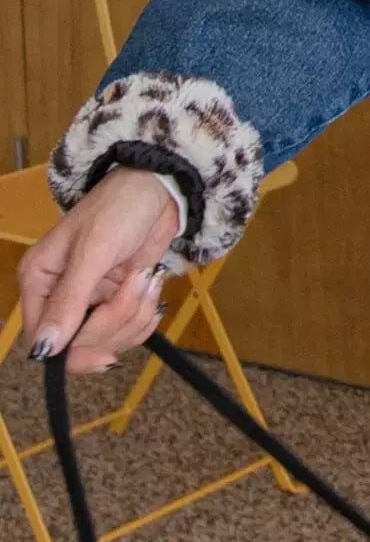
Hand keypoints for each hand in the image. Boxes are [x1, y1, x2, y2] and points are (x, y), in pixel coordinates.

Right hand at [18, 167, 179, 374]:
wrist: (158, 189)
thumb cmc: (117, 208)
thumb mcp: (92, 251)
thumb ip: (69, 300)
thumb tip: (43, 348)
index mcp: (39, 281)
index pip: (42, 340)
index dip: (73, 351)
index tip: (105, 352)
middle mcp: (59, 296)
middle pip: (80, 344)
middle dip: (114, 323)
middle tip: (135, 286)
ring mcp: (91, 300)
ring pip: (109, 340)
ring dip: (135, 314)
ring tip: (145, 277)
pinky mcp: (118, 300)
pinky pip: (129, 330)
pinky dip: (146, 313)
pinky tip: (151, 285)